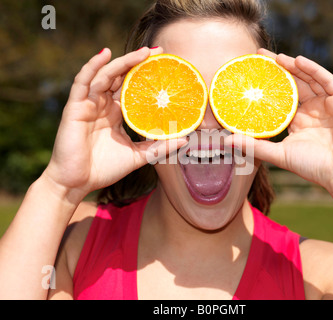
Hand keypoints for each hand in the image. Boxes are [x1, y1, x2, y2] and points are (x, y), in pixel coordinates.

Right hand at [43, 47, 185, 202]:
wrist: (77, 183)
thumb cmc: (104, 169)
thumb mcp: (137, 156)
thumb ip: (158, 147)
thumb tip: (185, 139)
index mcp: (115, 114)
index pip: (130, 88)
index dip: (144, 75)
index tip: (163, 65)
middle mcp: (102, 105)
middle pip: (120, 77)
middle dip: (137, 62)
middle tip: (158, 52)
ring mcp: (88, 104)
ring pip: (105, 75)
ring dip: (123, 62)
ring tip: (143, 52)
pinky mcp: (75, 107)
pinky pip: (83, 82)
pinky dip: (93, 67)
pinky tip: (105, 54)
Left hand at [227, 49, 332, 192]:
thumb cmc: (312, 167)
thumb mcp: (278, 154)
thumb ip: (254, 146)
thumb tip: (226, 141)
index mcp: (299, 121)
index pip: (281, 97)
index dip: (268, 85)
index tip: (251, 74)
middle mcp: (313, 110)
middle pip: (294, 84)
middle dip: (278, 69)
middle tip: (260, 56)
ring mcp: (329, 104)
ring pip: (310, 79)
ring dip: (293, 66)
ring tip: (276, 57)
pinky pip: (327, 81)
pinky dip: (314, 70)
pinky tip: (298, 61)